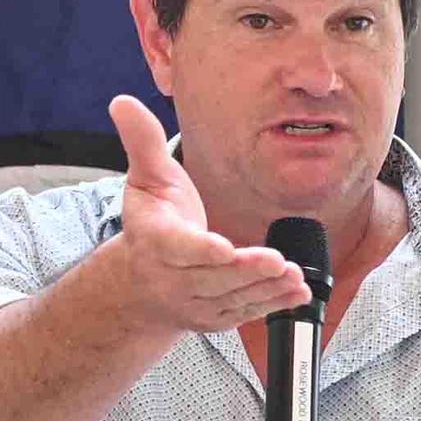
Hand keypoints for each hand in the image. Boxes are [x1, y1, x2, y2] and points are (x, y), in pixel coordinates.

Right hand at [108, 94, 312, 335]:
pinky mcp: (214, 318)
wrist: (139, 283)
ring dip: (265, 289)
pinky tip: (297, 293)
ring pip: (231, 298)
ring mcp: (193, 303)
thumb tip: (123, 101)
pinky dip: (273, 304)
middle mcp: (172, 278)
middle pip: (212, 277)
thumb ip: (143, 142)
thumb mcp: (146, 180)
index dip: (201, 249)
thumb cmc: (152, 223)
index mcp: (156, 241)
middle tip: (278, 262)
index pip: (178, 247)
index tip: (224, 248)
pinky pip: (244, 313)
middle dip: (246, 271)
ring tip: (294, 277)